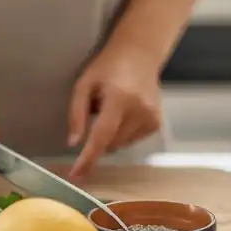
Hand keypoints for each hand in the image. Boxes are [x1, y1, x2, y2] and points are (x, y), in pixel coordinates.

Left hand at [66, 44, 162, 179]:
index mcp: (120, 98)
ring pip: (121, 145)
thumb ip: (76, 113)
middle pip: (110, 143)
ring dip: (111, 136)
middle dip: (97, 138)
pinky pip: (132, 140)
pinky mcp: (156, 123)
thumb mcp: (84, 83)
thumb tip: (74, 143)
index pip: (102, 135)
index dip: (88, 158)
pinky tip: (124, 114)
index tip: (77, 175)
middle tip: (97, 113)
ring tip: (113, 110)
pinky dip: (123, 134)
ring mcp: (151, 118)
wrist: (140, 54)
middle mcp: (140, 110)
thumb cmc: (107, 67)